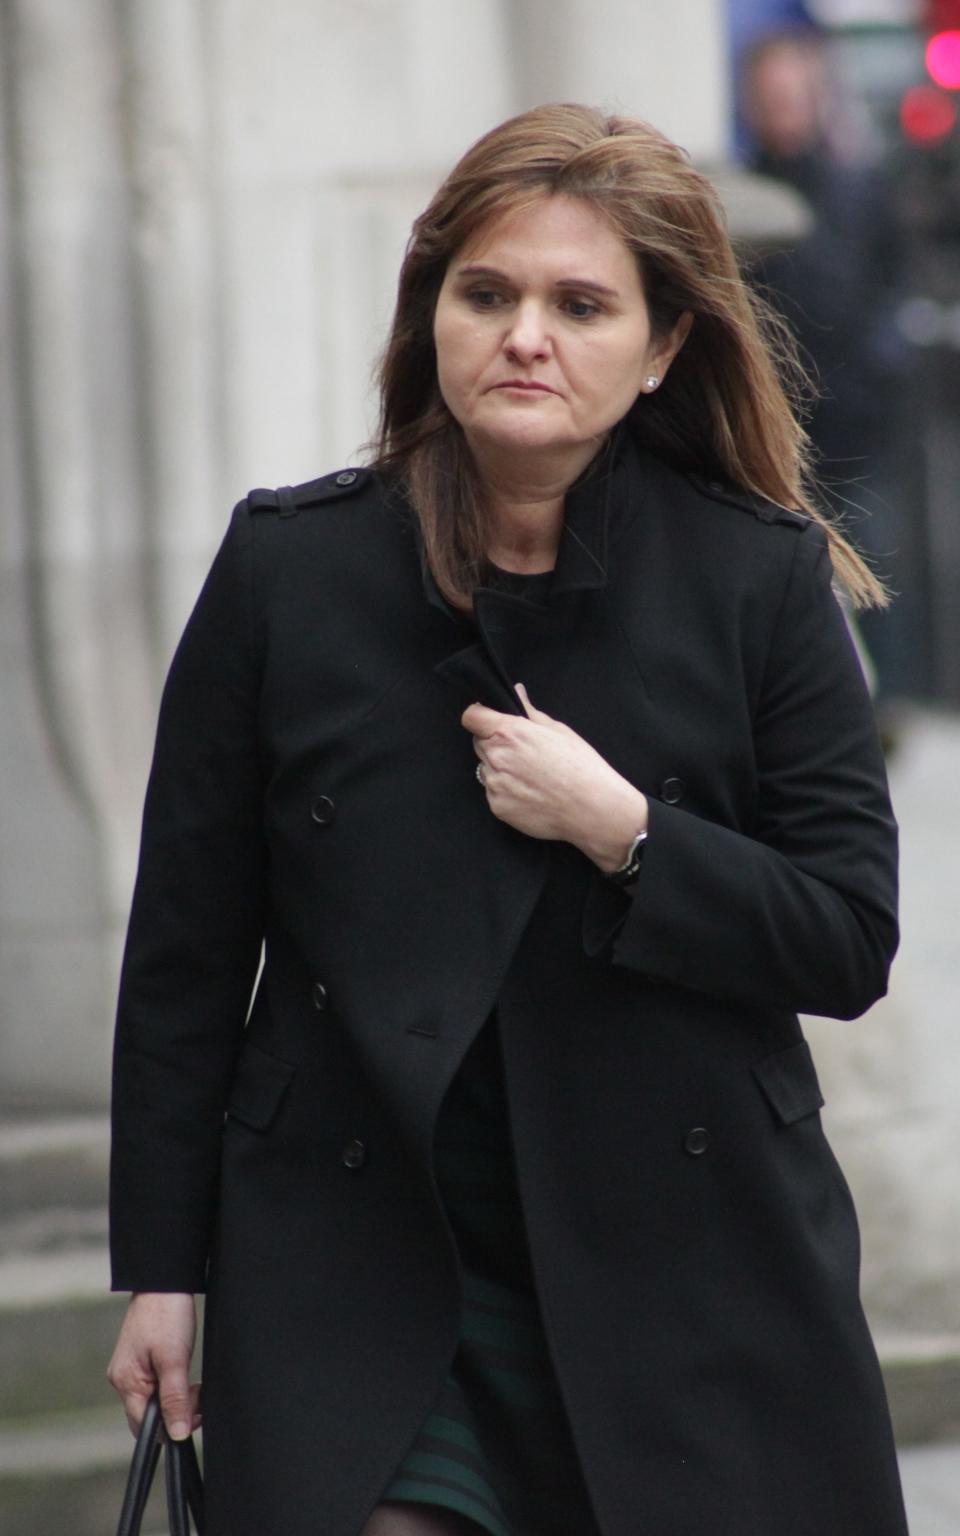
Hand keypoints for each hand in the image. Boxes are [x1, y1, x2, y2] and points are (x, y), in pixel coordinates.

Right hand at [107, 1291, 199, 1440]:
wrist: (164, 1281)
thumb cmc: (166, 1314)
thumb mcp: (174, 1359)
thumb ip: (175, 1398)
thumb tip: (177, 1434)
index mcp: (126, 1382)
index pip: (145, 1426)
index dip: (172, 1427)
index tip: (196, 1415)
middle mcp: (123, 1379)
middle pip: (148, 1416)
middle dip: (175, 1413)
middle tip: (197, 1397)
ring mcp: (130, 1369)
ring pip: (153, 1401)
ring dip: (175, 1399)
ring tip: (193, 1384)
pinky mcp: (139, 1360)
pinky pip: (154, 1386)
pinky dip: (171, 1387)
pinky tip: (184, 1375)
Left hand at [462, 683, 647, 871]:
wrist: (592, 809)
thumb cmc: (581, 767)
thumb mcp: (558, 730)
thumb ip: (529, 711)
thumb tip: (517, 692)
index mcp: (509, 733)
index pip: (471, 716)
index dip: (479, 716)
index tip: (489, 720)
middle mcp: (497, 757)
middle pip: (479, 742)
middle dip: (494, 743)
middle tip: (523, 752)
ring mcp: (495, 785)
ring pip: (486, 769)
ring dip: (499, 768)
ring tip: (531, 776)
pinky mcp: (498, 807)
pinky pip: (493, 793)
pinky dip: (506, 791)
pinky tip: (531, 793)